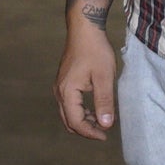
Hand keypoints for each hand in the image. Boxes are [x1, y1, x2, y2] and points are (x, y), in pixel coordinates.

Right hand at [55, 15, 119, 139]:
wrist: (84, 29)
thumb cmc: (95, 50)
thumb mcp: (104, 77)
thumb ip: (104, 102)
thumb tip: (105, 124)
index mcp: (67, 92)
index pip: (76, 122)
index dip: (90, 133)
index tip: (105, 135)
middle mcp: (59, 91)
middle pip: (69, 121)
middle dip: (85, 130)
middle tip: (103, 133)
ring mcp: (59, 86)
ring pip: (68, 114)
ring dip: (83, 121)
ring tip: (101, 122)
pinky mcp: (64, 82)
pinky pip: (68, 104)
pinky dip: (80, 112)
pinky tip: (94, 110)